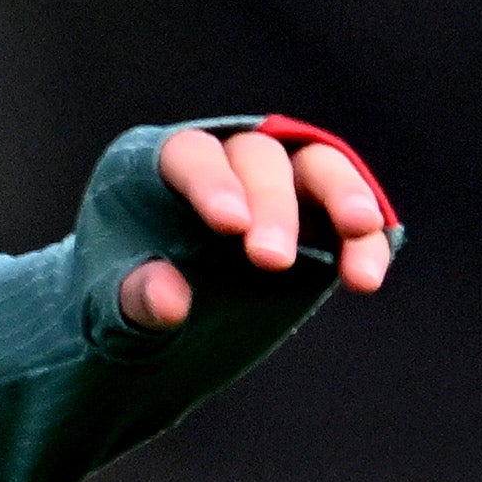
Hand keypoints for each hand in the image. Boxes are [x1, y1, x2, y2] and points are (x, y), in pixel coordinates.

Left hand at [120, 123, 395, 327]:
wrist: (153, 325)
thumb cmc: (122, 301)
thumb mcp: (115, 308)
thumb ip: (136, 298)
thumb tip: (170, 301)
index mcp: (160, 165)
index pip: (191, 156)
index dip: (212, 184)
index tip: (229, 225)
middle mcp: (226, 160)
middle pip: (259, 159)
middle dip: (272, 205)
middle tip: (271, 261)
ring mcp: (280, 185)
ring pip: (319, 167)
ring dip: (343, 195)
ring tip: (359, 230)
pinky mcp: (321, 220)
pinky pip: (353, 221)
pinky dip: (366, 244)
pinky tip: (364, 278)